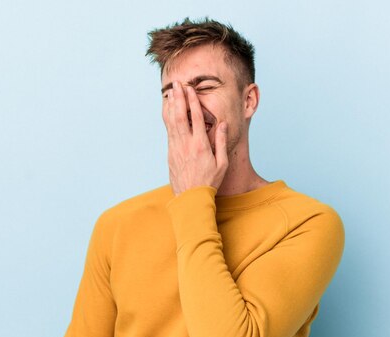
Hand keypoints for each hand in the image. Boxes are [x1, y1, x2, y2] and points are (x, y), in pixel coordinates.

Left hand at [163, 80, 228, 195]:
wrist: (190, 198)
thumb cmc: (209, 181)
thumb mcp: (222, 163)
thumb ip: (221, 142)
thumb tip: (223, 124)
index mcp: (201, 145)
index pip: (197, 118)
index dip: (193, 101)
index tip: (191, 90)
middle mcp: (186, 144)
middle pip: (180, 116)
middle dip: (178, 98)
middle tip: (177, 85)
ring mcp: (176, 148)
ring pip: (171, 123)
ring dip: (170, 106)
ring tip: (169, 93)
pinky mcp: (170, 153)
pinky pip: (168, 132)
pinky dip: (167, 119)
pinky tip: (167, 111)